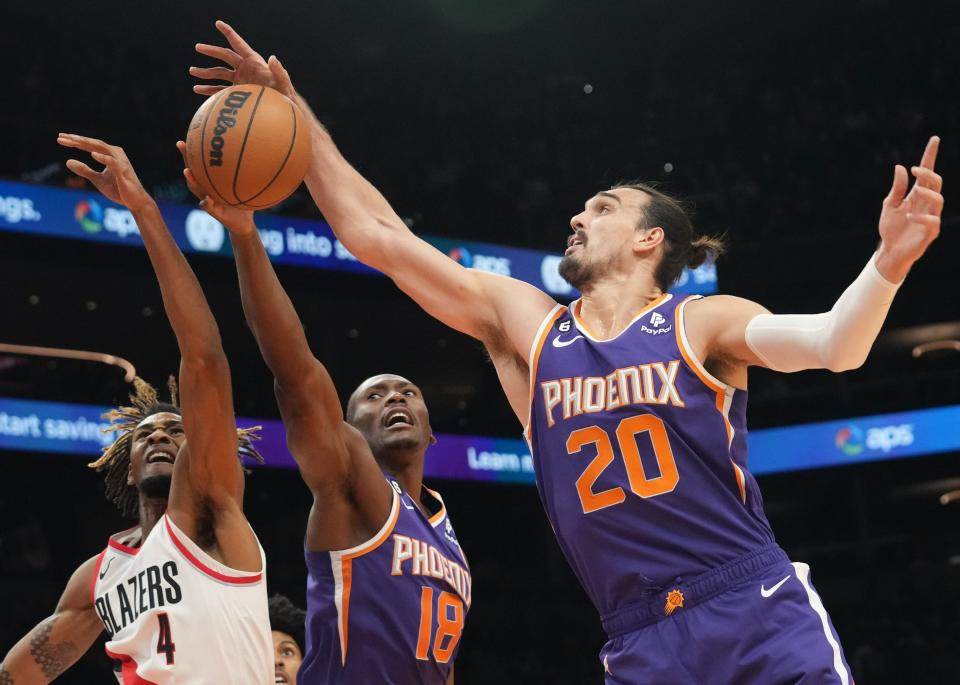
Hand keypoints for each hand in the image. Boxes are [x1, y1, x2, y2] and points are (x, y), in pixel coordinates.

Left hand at [57, 134, 153, 211]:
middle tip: (61, 137)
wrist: (135, 202)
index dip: (75, 142)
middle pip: (93, 143)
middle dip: (77, 140)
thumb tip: (68, 161)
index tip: (60, 139)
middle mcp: (115, 154)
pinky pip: (112, 162)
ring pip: (101, 148)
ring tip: (73, 141)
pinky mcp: (123, 170)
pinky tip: (92, 154)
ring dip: (86, 144)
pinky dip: (103, 158)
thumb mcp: (97, 179)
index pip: (89, 145)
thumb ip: (84, 170)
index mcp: (109, 154)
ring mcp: (120, 161)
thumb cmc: (119, 190)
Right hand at [176, 141, 255, 235]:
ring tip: (187, 171)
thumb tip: (259, 152)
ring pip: (196, 189)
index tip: (189, 134)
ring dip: (191, 181)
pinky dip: (206, 203)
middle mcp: (207, 188)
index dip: (194, 150)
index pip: (201, 163)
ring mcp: (209, 200)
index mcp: (212, 181)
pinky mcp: (215, 213)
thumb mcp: (247, 186)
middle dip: (186, 158)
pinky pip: (208, 207)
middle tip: (181, 144)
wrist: (244, 224)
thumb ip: (250, 173)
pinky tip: (206, 198)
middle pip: (193, 171)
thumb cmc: (244, 202)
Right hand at [191, 20, 295, 98]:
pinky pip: (219, 89)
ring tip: (192, 71)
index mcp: (254, 61)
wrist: (280, 108)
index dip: (229, 33)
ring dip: (205, 72)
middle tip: (198, 47)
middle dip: (211, 51)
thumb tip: (273, 58)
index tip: (218, 23)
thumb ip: (279, 71)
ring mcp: (239, 79)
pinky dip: (208, 89)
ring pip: (219, 73)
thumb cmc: (285, 93)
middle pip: (224, 56)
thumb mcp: (283, 82)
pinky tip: (197, 89)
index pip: (239, 44)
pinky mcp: (236, 92)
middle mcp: (244, 68)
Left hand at [876, 136, 943, 282]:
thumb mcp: (890, 205)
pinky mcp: (931, 231)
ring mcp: (931, 216)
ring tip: (914, 193)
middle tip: (914, 169)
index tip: (934, 139)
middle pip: (935, 182)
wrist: (890, 250)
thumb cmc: (891, 227)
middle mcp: (926, 203)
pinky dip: (921, 217)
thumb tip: (899, 167)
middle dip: (928, 173)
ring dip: (927, 193)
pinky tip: (909, 217)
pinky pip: (933, 221)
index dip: (930, 156)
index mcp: (917, 194)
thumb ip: (897, 188)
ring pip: (938, 199)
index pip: (927, 172)